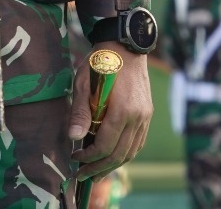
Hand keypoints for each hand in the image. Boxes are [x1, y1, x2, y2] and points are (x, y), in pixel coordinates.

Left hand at [69, 43, 151, 180]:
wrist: (126, 45)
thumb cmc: (101, 62)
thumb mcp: (84, 84)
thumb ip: (81, 112)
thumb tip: (73, 137)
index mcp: (122, 110)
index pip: (105, 146)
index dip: (88, 158)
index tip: (75, 158)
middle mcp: (138, 116)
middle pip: (119, 154)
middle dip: (99, 168)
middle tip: (82, 176)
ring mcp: (145, 116)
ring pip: (131, 151)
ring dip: (113, 165)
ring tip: (97, 173)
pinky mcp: (147, 114)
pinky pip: (138, 142)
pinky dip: (126, 154)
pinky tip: (114, 157)